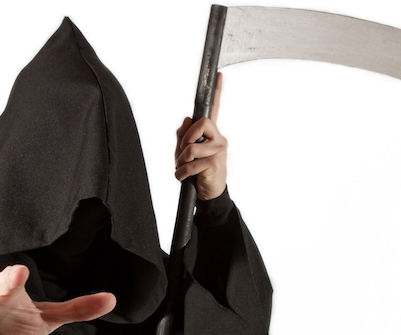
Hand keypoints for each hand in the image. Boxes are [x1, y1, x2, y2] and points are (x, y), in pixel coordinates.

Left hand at [175, 72, 227, 200]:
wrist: (208, 193)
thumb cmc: (197, 172)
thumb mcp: (185, 153)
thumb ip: (183, 136)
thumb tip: (186, 119)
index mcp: (211, 133)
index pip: (214, 109)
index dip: (217, 92)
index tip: (218, 74)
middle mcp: (218, 139)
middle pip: (201, 123)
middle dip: (186, 138)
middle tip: (183, 154)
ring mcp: (219, 150)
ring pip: (193, 146)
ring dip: (181, 160)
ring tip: (182, 169)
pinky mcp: (215, 163)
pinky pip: (193, 163)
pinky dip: (182, 172)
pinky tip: (183, 177)